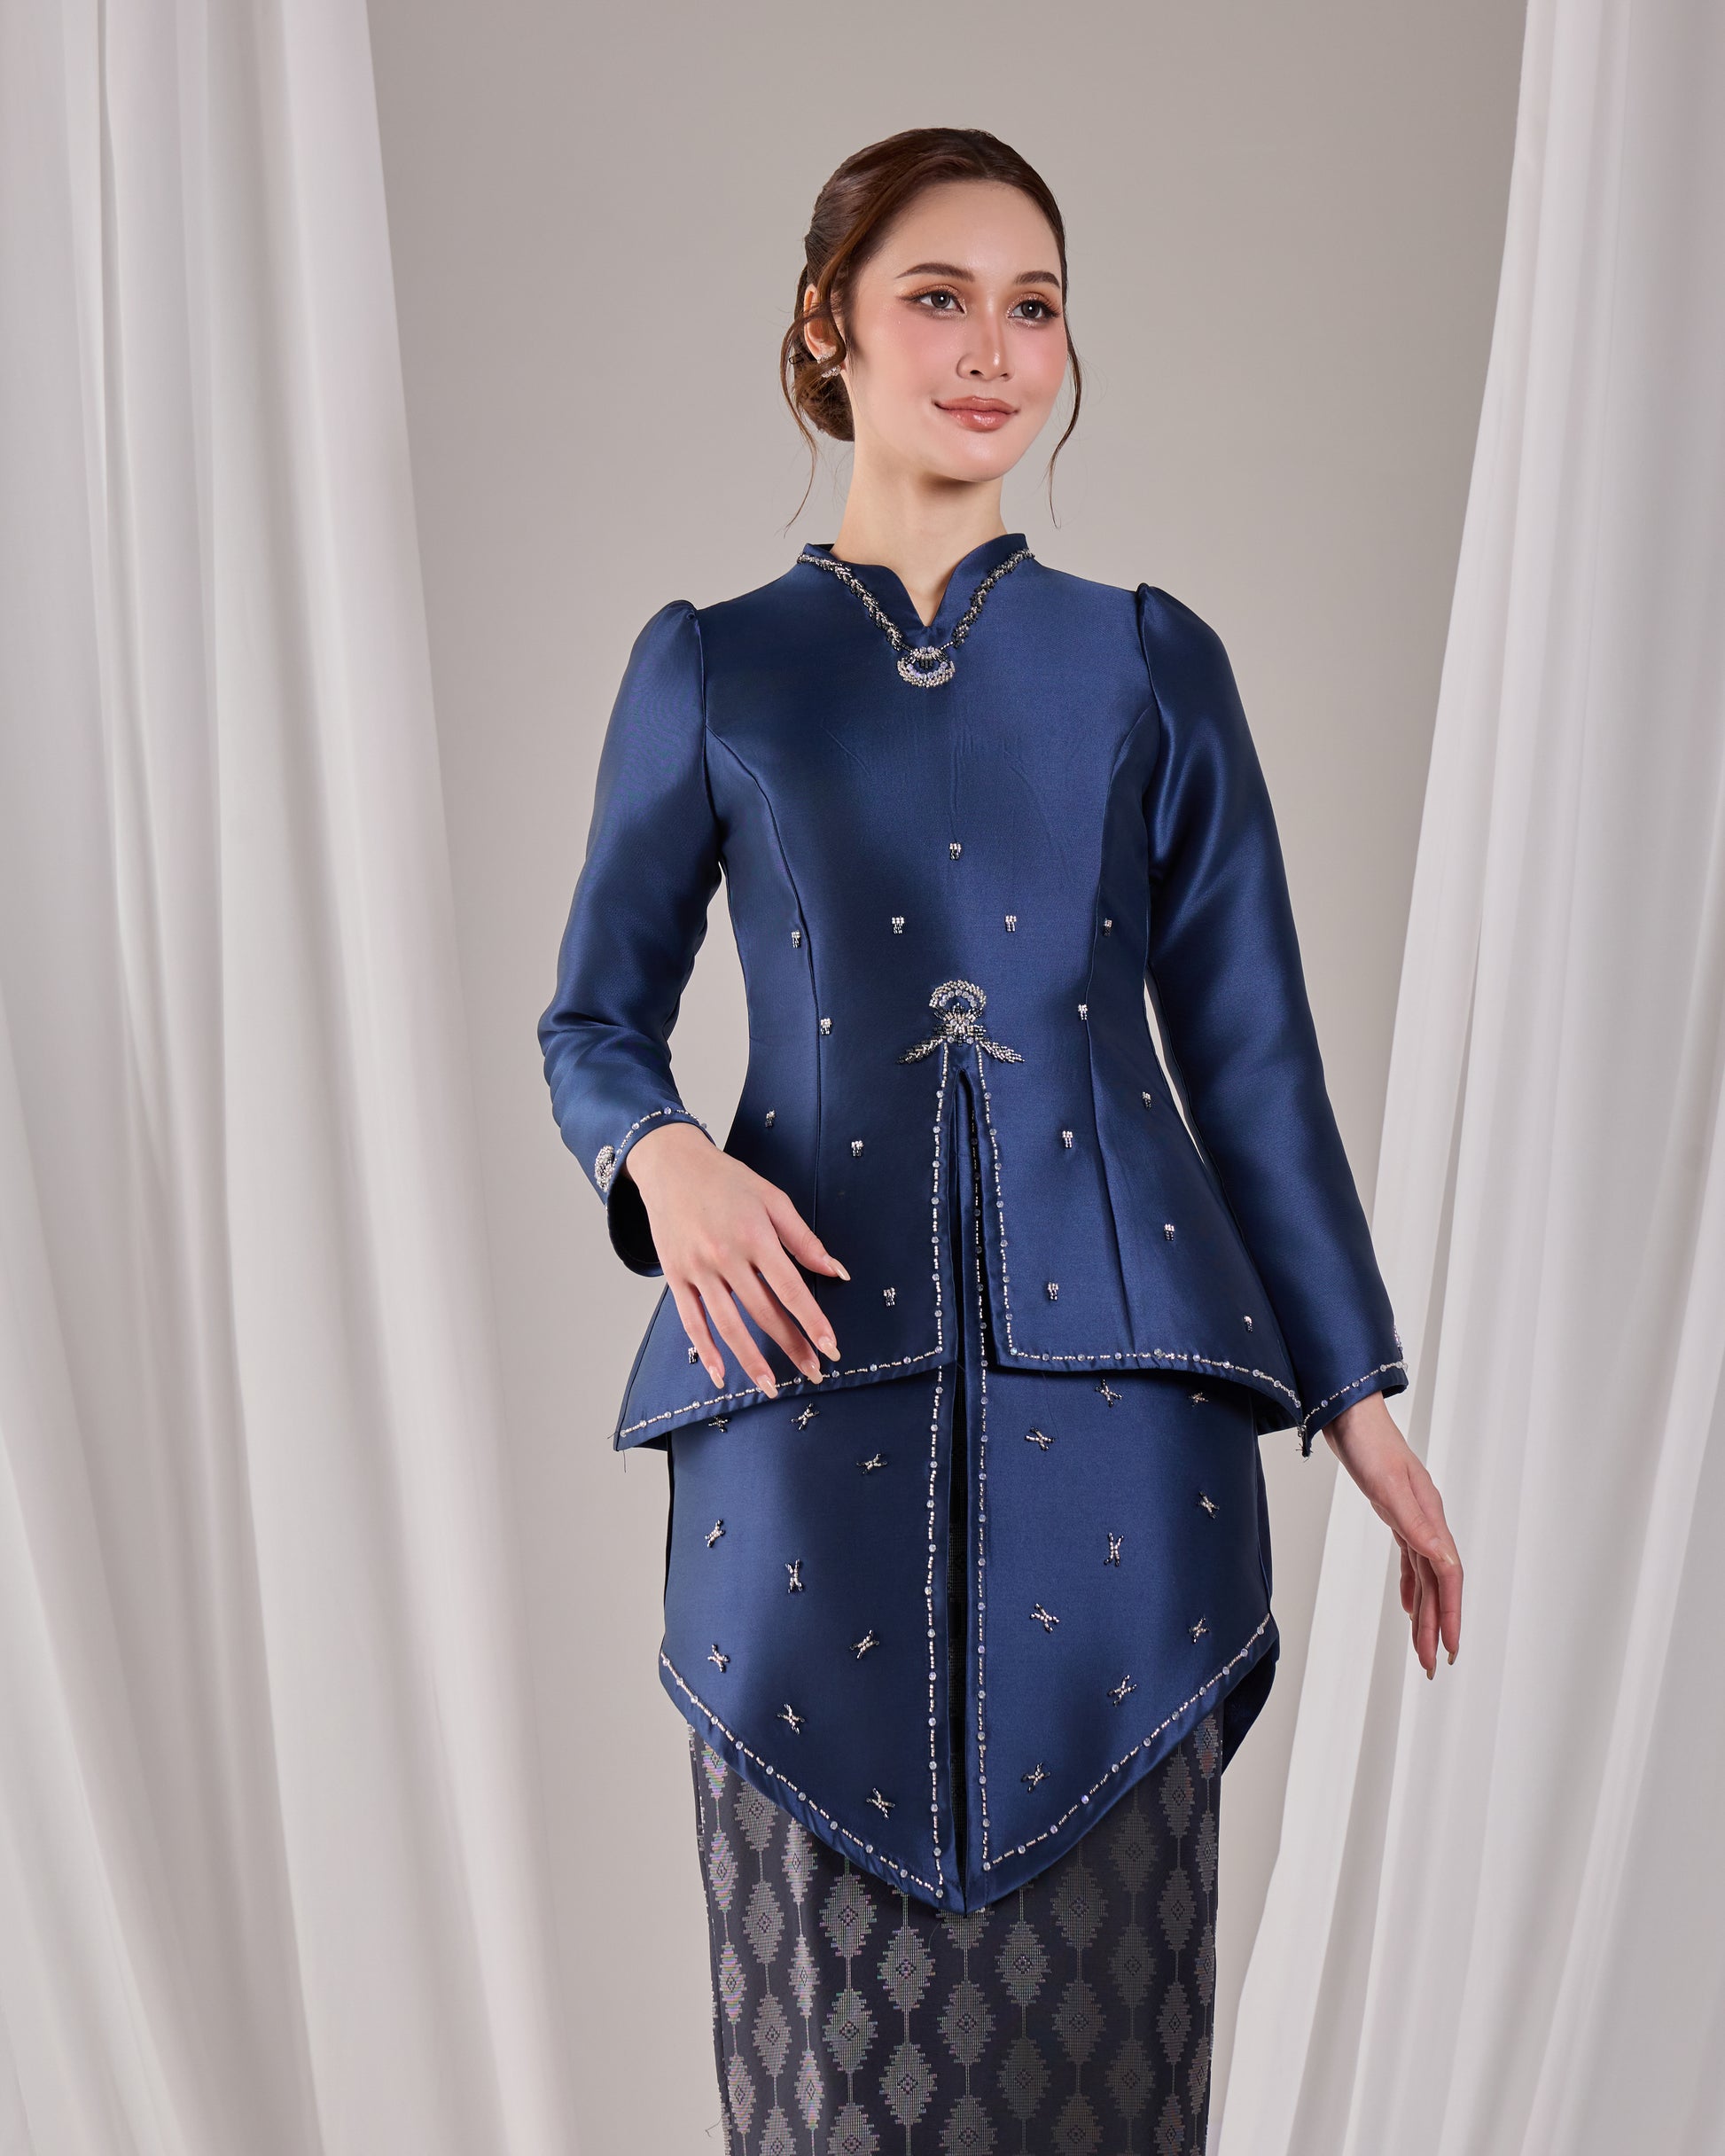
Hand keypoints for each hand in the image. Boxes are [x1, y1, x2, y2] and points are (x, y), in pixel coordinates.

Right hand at [622, 1121, 847, 1395]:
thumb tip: (836, 1271)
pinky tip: (721, 1373)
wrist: (672, 1165)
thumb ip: (804, 1239)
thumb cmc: (726, 1180)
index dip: (812, 1321)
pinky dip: (706, 1350)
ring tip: (770, 1386)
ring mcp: (698, 1269)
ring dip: (751, 1359)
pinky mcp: (675, 1276)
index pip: (790, 1288)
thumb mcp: (773, 1198)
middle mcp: (725, 1255)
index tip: (831, 1347)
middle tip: (813, 1372)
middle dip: (791, 1346)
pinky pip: (692, 1320)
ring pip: (728, 1324)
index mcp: (755, 1235)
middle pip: (763, 1312)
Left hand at [1323, 1391, 1461, 1677]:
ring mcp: (1413, 1518)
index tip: (1450, 1647)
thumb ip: (1416, 1524)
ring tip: (1424, 1649)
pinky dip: (1412, 1587)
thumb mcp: (1389, 1486)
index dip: (1452, 1612)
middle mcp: (1427, 1520)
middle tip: (1435, 1664)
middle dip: (1438, 1625)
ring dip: (1425, 1613)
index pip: (1449, 1573)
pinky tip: (1408, 1607)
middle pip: (1439, 1583)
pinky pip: (1411, 1561)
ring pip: (1425, 1576)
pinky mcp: (1396, 1515)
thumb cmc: (1368, 1444)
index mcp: (1430, 1515)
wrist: (1348, 1414)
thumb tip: (1445, 1560)